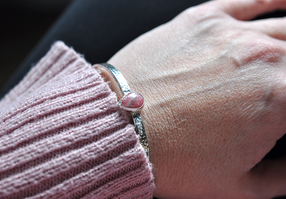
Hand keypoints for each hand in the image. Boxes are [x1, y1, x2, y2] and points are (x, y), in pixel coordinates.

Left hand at [108, 0, 285, 197]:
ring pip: (283, 28)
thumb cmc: (173, 160)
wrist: (120, 129)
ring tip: (280, 62)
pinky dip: (273, 1)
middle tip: (276, 91)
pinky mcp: (202, 20)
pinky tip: (282, 7)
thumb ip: (280, 177)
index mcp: (280, 98)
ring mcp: (231, 33)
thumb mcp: (237, 186)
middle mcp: (263, 57)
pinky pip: (249, 0)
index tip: (282, 118)